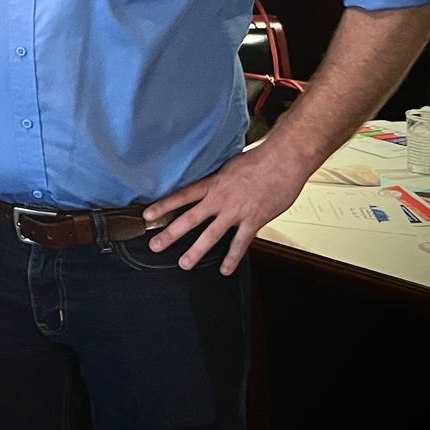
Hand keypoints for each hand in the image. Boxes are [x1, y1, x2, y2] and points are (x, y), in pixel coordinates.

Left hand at [143, 143, 309, 274]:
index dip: (163, 206)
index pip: (182, 196)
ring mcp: (236, 211)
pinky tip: (225, 270)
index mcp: (213, 183)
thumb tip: (210, 185)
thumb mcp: (229, 166)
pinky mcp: (254, 220)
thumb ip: (218, 180)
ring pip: (211, 235)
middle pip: (190, 219)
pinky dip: (232, 258)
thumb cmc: (259, 160)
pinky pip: (240, 243)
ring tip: (184, 264)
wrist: (283, 161)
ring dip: (196, 251)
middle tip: (155, 245)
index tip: (147, 216)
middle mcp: (220, 199)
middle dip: (170, 234)